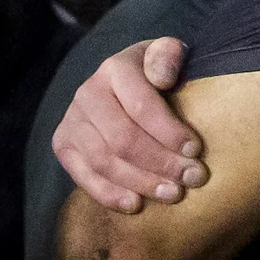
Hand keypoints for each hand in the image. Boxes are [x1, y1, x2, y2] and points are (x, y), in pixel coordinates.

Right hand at [54, 36, 204, 213]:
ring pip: (104, 161)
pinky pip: (83, 177)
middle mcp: (87, 93)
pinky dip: (109, 195)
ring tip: (174, 194)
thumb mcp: (164, 55)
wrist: (119, 84)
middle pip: (123, 138)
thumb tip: (163, 77)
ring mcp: (72, 120)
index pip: (141, 105)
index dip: (170, 131)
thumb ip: (168, 56)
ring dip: (141, 182)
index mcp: (115, 68)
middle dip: (161, 162)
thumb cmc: (152, 74)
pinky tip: (135, 204)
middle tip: (193, 178)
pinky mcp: (63, 145)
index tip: (196, 150)